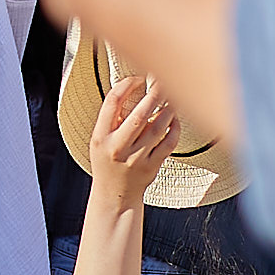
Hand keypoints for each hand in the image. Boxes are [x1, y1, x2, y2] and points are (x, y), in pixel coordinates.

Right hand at [82, 68, 177, 188]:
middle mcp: (118, 147)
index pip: (112, 103)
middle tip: (164, 79)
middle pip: (139, 115)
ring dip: (168, 109)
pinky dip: (174, 128)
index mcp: (101, 137)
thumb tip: (134, 88)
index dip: (127, 86)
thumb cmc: (107, 161)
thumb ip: (113, 118)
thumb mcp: (100, 139)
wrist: (115, 195)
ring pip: (158, 128)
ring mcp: (136, 158)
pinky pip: (168, 143)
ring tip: (172, 96)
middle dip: (154, 94)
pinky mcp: (152, 166)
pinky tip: (174, 119)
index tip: (138, 79)